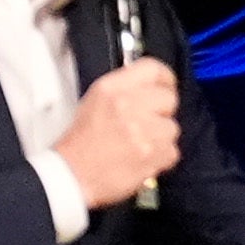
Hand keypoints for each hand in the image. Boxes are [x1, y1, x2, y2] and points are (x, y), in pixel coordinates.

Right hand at [57, 59, 179, 208]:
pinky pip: (172, 152)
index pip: (153, 69)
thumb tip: (151, 87)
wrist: (72, 175)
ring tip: (138, 145)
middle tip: (147, 124)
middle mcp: (129, 104)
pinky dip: (160, 159)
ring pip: (172, 128)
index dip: (165, 80)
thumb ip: (125, 90)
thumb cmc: (81, 143)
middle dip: (162, 113)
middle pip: (170, 99)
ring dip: (160, 139)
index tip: (166, 88)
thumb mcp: (96, 101)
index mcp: (112, 88)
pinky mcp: (153, 153)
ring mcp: (143, 129)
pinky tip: (141, 159)